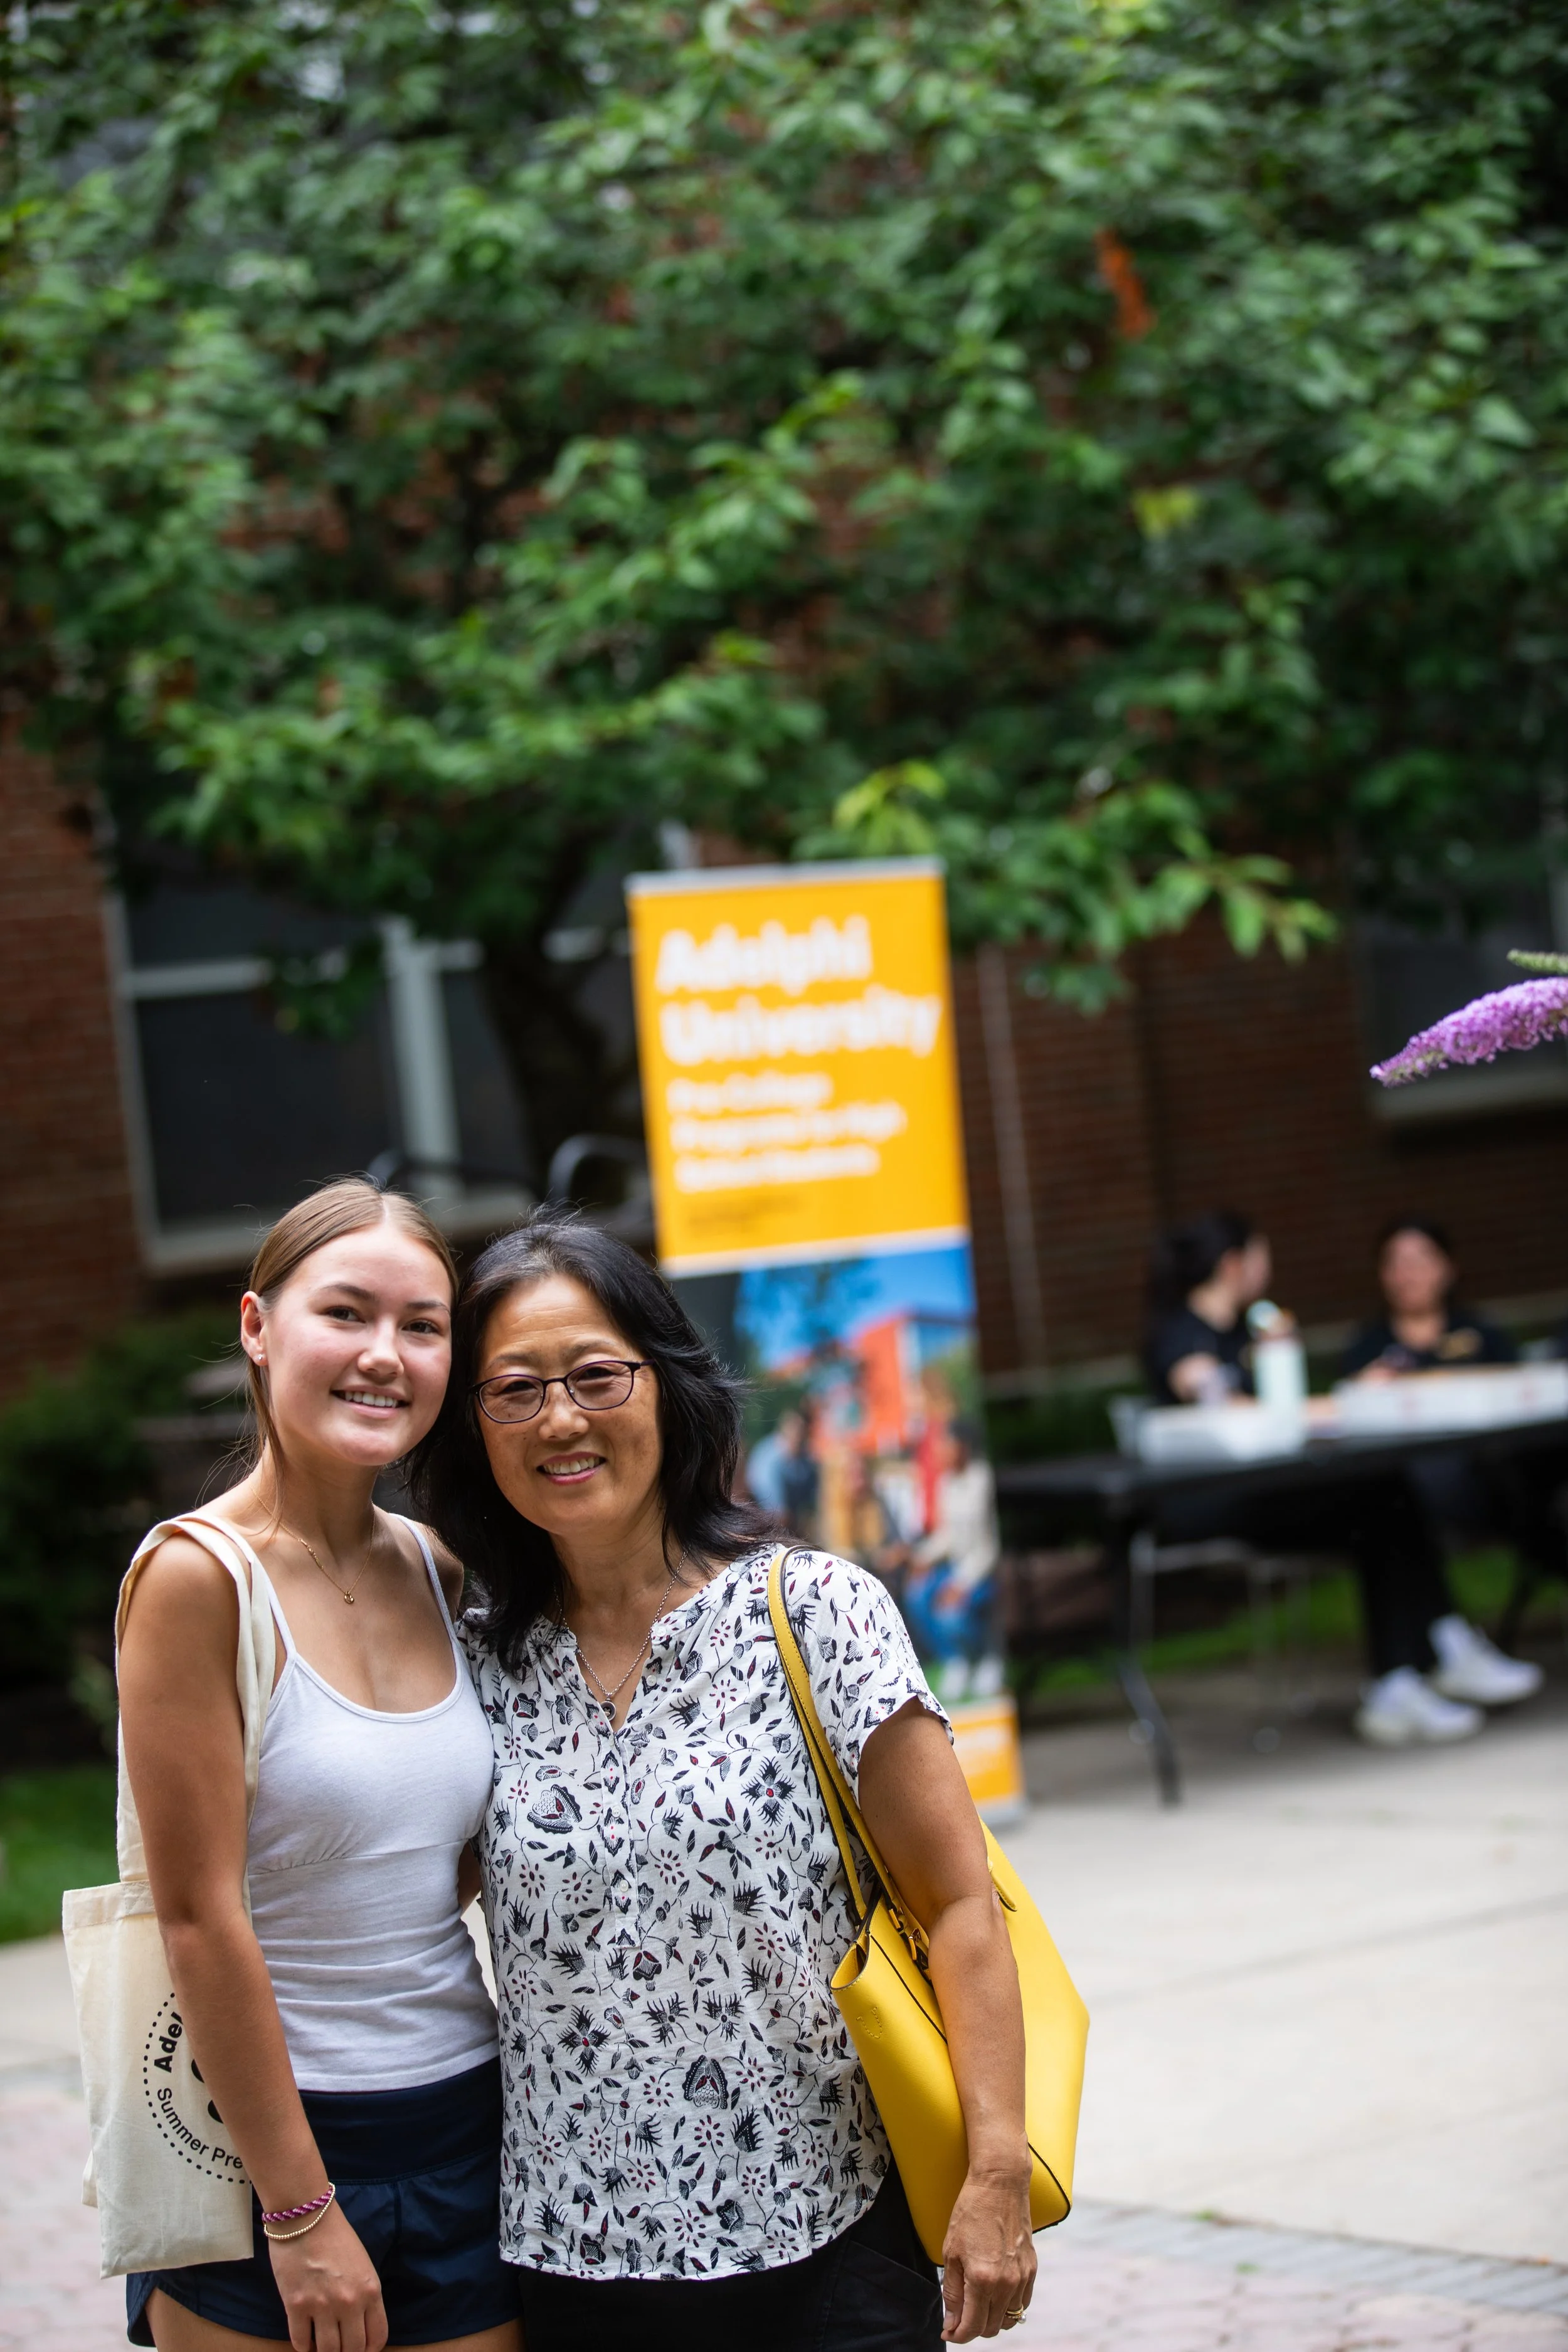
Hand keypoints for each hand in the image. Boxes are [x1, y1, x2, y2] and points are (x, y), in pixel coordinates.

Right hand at [269, 2200, 386, 2351]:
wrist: (306, 2216)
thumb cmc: (336, 2237)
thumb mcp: (363, 2265)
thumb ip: (364, 2296)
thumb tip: (360, 2326)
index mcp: (370, 2290)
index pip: (377, 2337)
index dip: (369, 2349)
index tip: (360, 2348)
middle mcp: (350, 2302)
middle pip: (352, 2350)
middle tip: (339, 2347)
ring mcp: (322, 2306)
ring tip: (322, 2344)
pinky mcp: (295, 2306)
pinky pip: (300, 2342)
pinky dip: (304, 2345)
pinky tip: (305, 2337)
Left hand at [940, 2158, 1035, 2340]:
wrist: (1000, 2184)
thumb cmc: (971, 2212)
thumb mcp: (951, 2251)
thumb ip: (953, 2292)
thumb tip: (952, 2323)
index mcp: (983, 2279)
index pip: (972, 2326)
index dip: (958, 2335)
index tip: (949, 2332)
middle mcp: (1006, 2283)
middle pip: (991, 2327)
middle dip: (973, 2329)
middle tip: (959, 2319)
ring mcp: (1022, 2277)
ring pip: (1009, 2319)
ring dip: (991, 2320)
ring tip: (976, 2307)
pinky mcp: (1032, 2269)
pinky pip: (1022, 2303)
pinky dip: (1008, 2307)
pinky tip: (995, 2296)